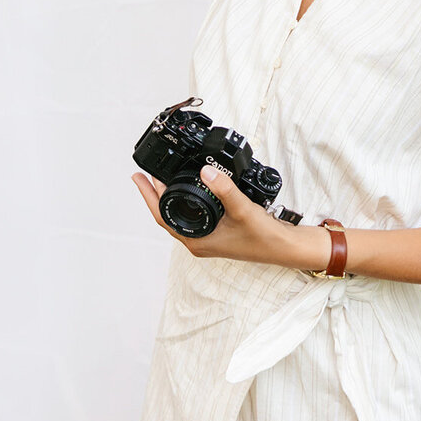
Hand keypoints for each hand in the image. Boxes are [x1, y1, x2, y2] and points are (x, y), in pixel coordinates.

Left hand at [131, 167, 293, 266]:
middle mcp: (199, 240)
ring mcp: (208, 237)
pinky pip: (195, 213)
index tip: (137, 177)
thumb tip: (205, 172)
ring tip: (163, 177)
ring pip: (182, 213)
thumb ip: (224, 190)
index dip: (148, 196)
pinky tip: (193, 188)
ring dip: (171, 196)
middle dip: (156, 193)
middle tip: (146, 172)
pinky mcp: (217, 232)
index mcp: (197, 240)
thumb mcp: (242, 210)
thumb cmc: (263, 237)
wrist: (283, 247)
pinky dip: (188, 199)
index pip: (163, 216)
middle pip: (169, 214)